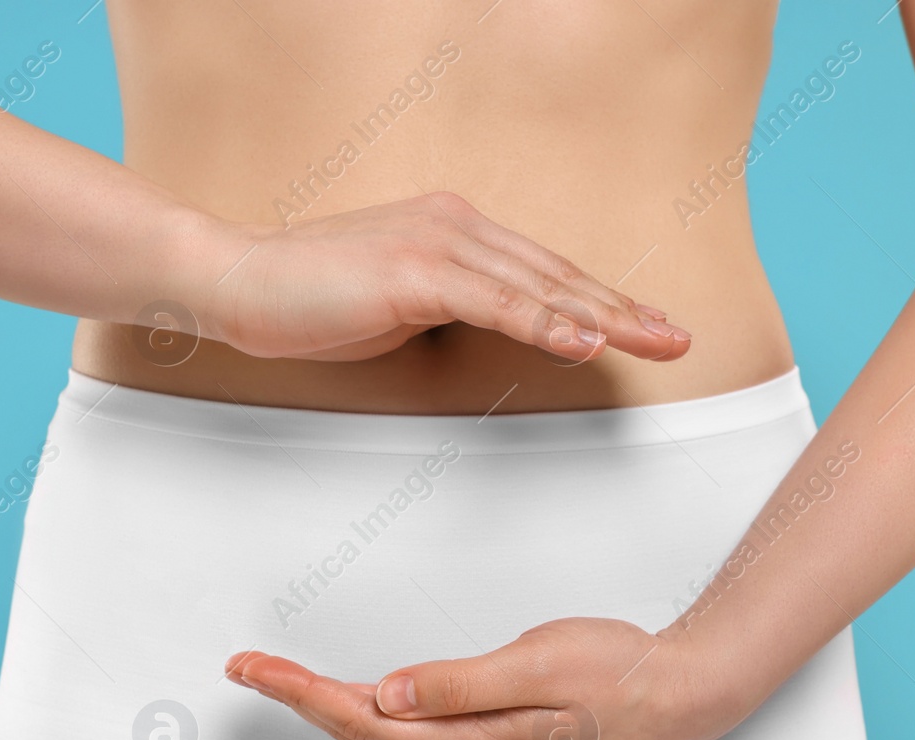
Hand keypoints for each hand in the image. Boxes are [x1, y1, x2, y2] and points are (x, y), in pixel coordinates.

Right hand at [195, 192, 689, 362]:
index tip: (643, 326)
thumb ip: (446, 309)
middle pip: (556, 275)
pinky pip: (495, 301)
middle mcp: (456, 225)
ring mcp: (437, 243)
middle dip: (623, 308)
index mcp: (455, 230)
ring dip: (603, 317)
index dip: (599, 301)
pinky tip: (582, 341)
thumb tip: (482, 332)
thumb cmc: (306, 300)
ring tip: (654, 340)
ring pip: (539, 286)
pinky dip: (543, 321)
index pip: (543, 272)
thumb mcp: (395, 305)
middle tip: (677, 337)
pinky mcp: (414, 271)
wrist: (237, 281)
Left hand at [223, 617, 730, 739]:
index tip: (253, 668)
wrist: (677, 698)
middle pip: (357, 731)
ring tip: (279, 678)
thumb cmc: (618, 676)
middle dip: (296, 699)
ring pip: (379, 734)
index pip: (360, 720)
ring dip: (324, 706)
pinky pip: (406, 733)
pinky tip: (350, 698)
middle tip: (246, 666)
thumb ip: (460, 684)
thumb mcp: (539, 665)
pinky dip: (364, 711)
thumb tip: (387, 694)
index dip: (299, 694)